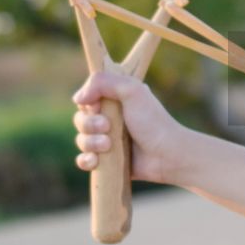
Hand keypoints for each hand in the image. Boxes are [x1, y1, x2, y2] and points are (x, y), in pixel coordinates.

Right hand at [71, 72, 189, 184]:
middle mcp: (109, 119)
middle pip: (80, 120)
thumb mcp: (132, 90)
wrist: (167, 154)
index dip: (88, 103)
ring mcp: (107, 141)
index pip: (86, 99)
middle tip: (108, 127)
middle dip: (89, 124)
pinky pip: (84, 161)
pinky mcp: (108, 161)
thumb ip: (103, 82)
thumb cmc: (153, 121)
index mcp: (115, 101)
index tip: (99, 106)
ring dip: (90, 143)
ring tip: (109, 145)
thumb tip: (78, 99)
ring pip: (81, 141)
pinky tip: (96, 161)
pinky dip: (86, 161)